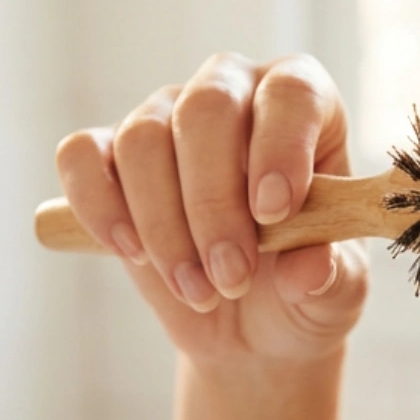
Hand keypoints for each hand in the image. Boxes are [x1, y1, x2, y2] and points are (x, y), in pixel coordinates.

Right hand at [54, 53, 367, 364]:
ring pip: (142, 140)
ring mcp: (165, 118)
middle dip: (213, 203)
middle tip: (233, 278)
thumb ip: (333, 278)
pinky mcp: (109, 157)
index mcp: (304, 106)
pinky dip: (98, 206)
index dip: (280, 145)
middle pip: (205, 108)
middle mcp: (232, 94)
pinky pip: (82, 156)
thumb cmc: (305, 288)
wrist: (254, 326)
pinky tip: (132, 253)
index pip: (290, 92)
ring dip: (164, 225)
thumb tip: (308, 269)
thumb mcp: (337, 295)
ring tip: (198, 289)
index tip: (274, 211)